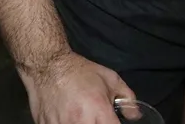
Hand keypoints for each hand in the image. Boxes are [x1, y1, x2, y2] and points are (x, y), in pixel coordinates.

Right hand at [22, 51, 137, 122]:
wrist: (49, 67)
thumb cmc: (81, 72)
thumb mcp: (110, 79)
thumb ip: (127, 98)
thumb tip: (135, 115)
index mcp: (98, 109)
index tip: (112, 122)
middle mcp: (80, 121)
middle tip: (96, 117)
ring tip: (81, 116)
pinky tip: (67, 117)